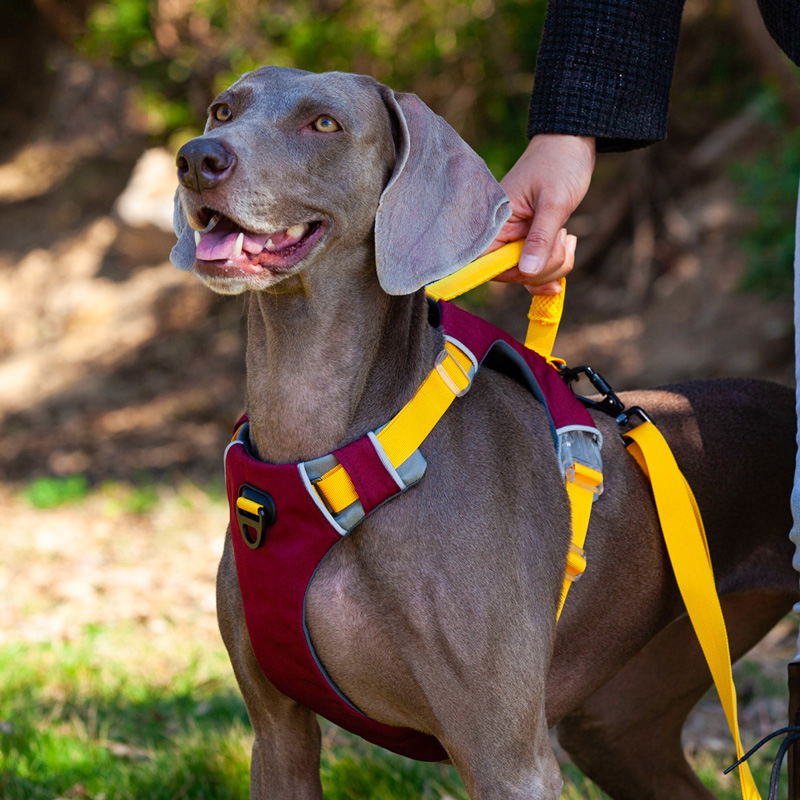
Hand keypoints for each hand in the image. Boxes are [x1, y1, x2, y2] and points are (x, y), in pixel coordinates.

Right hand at [487, 134, 594, 294]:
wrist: (573, 143)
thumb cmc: (560, 165)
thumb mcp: (553, 203)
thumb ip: (540, 239)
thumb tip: (527, 272)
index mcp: (496, 222)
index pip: (487, 264)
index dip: (511, 273)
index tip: (536, 268)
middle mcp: (502, 233)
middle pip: (512, 273)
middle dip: (542, 268)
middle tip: (563, 240)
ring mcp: (518, 238)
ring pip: (529, 273)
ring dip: (554, 265)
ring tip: (567, 236)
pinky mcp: (531, 239)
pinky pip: (538, 266)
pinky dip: (555, 264)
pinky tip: (569, 246)